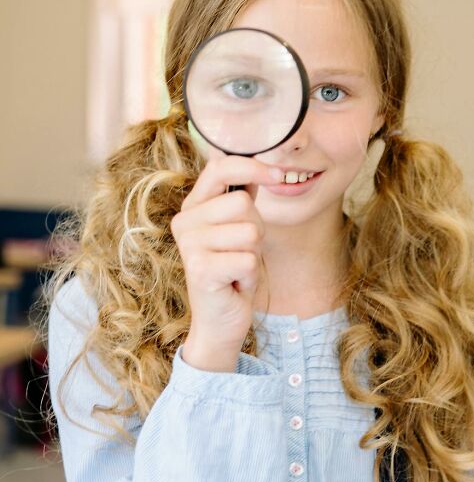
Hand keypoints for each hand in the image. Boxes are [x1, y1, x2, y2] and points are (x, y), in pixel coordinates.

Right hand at [170, 148, 282, 366]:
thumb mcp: (238, 229)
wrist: (220, 322)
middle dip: (257, 230)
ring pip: (250, 232)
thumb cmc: (233, 273)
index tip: (279, 175)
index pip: (220, 167)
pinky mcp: (200, 269)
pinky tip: (235, 284)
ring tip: (237, 269)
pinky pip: (248, 259)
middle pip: (243, 204)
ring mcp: (189, 246)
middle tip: (241, 253)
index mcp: (193, 207)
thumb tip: (260, 160)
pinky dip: (251, 275)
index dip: (254, 167)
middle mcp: (185, 222)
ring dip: (254, 255)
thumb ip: (240, 196)